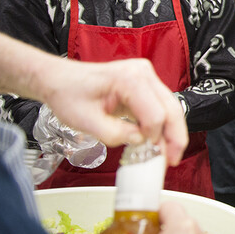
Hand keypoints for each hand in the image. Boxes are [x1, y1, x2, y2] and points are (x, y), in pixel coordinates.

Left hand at [39, 58, 187, 164]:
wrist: (59, 80)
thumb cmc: (68, 93)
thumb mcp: (85, 121)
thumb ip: (115, 134)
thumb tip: (140, 141)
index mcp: (129, 79)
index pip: (156, 114)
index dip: (153, 138)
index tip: (146, 152)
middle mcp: (142, 74)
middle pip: (172, 109)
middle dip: (175, 138)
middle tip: (172, 159)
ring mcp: (146, 78)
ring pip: (171, 108)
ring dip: (171, 132)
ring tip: (167, 153)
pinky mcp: (145, 85)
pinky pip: (161, 107)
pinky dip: (162, 125)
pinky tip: (158, 140)